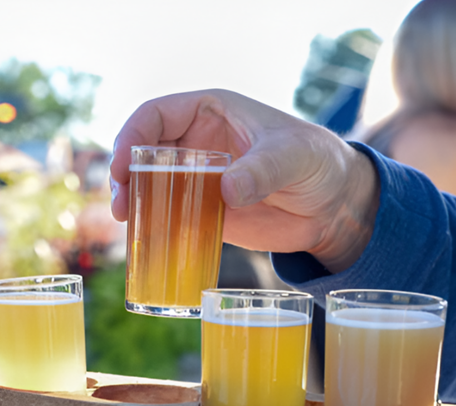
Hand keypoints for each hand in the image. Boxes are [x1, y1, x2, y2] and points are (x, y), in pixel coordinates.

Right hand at [109, 89, 379, 272]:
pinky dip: (156, 228)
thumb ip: (263, 169)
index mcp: (210, 112)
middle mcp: (196, 142)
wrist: (333, 204)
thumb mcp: (294, 157)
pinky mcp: (204, 209)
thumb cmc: (317, 162)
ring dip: (135, 203)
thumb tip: (228, 188)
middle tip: (122, 206)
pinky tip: (149, 243)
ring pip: (150, 185)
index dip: (131, 136)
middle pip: (142, 152)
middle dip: (124, 175)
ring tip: (128, 224)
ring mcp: (197, 178)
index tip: (122, 165)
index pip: (156, 115)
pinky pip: (170, 215)